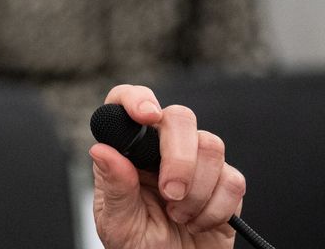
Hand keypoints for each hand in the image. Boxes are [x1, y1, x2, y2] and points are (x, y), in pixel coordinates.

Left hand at [91, 84, 246, 247]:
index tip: (146, 115)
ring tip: (179, 217)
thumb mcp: (116, 222)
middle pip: (181, 117)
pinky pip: (233, 180)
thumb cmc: (138, 246)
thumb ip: (113, 187)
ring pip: (211, 146)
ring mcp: (196, 165)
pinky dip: (215, 209)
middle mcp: (161, 151)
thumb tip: (101, 150)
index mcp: (128, 153)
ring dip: (196, 190)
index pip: (126, 103)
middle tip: (170, 193)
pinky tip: (197, 224)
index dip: (136, 99)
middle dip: (179, 157)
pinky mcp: (225, 185)